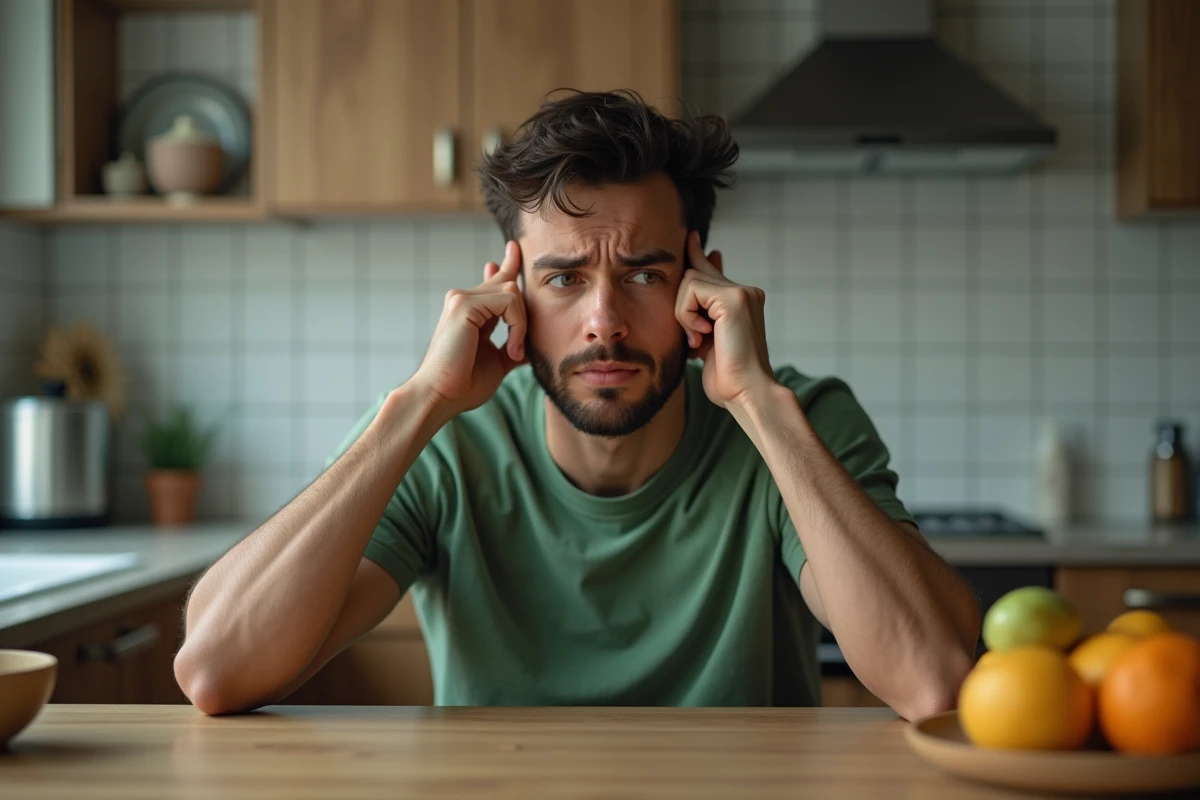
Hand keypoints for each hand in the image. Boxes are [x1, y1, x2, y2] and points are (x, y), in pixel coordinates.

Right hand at [409, 241, 526, 416]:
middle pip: (508, 282)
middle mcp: (463, 299)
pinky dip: (517, 326)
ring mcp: (461, 298)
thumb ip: (513, 347)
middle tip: (516, 349)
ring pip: (512, 290)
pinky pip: (509, 301)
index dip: (508, 264)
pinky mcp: (464, 304)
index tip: (515, 249)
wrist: (440, 396)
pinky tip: (511, 350)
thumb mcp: (498, 362)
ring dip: (521, 324)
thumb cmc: (463, 384)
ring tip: (513, 353)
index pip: (494, 280)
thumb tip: (532, 346)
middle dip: (524, 311)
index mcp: (470, 310)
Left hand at [675, 231, 775, 410]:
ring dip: (683, 314)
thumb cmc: (726, 377)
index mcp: (741, 300)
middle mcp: (745, 291)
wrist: (746, 392)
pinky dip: (686, 315)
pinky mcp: (734, 297)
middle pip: (693, 274)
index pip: (712, 269)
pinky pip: (691, 290)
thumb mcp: (704, 340)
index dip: (697, 254)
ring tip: (699, 340)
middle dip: (682, 307)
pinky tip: (702, 336)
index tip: (690, 238)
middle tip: (696, 339)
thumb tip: (688, 291)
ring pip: (689, 281)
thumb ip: (698, 314)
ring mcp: (742, 292)